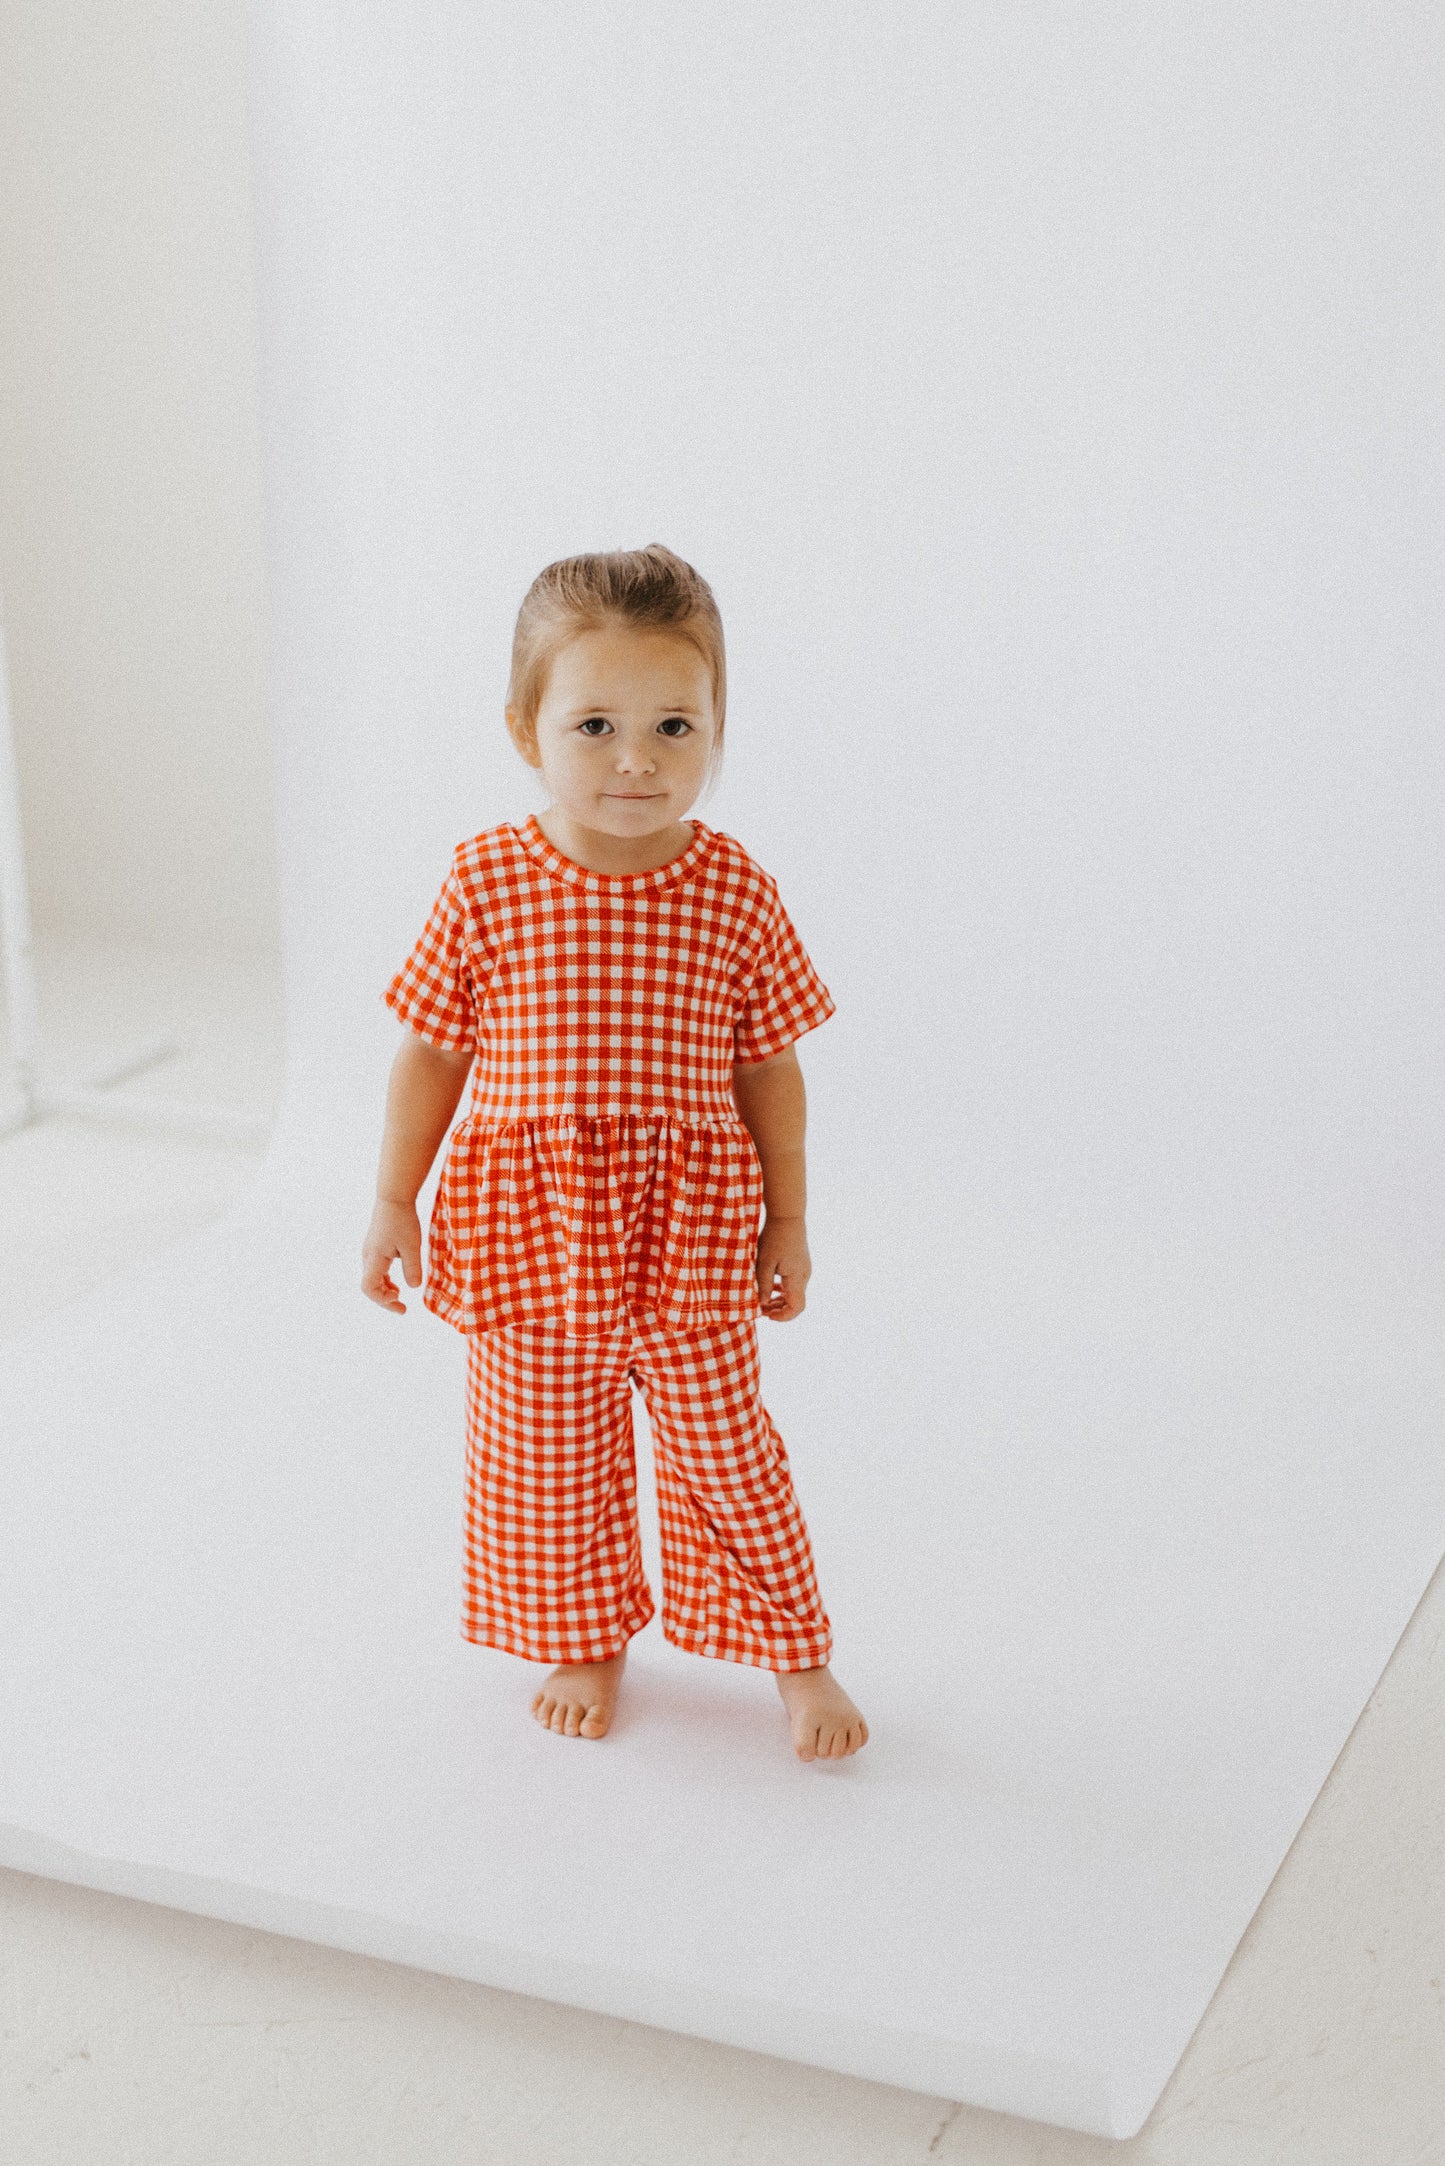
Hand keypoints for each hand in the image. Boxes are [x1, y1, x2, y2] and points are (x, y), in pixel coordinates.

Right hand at [362, 1198, 422, 1313]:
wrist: (394, 1197)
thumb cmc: (402, 1220)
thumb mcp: (411, 1246)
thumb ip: (412, 1268)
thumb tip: (413, 1287)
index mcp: (374, 1259)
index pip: (369, 1289)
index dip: (382, 1300)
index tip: (400, 1302)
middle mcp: (368, 1257)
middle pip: (370, 1287)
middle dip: (385, 1300)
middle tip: (403, 1309)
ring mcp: (370, 1252)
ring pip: (373, 1279)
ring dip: (385, 1290)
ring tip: (399, 1297)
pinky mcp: (375, 1247)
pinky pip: (377, 1270)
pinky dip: (385, 1280)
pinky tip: (397, 1283)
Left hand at [756, 1214, 809, 1321]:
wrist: (788, 1216)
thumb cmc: (774, 1237)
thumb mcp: (764, 1262)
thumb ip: (764, 1284)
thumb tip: (763, 1303)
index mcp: (796, 1278)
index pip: (796, 1307)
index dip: (783, 1316)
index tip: (767, 1315)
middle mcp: (804, 1276)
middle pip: (796, 1303)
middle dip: (779, 1310)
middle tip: (761, 1309)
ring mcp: (804, 1269)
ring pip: (795, 1294)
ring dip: (780, 1300)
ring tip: (764, 1300)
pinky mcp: (801, 1263)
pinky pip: (794, 1283)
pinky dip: (784, 1290)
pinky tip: (772, 1287)